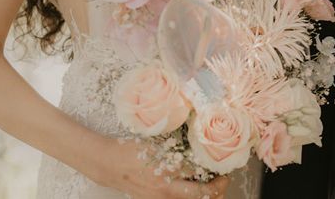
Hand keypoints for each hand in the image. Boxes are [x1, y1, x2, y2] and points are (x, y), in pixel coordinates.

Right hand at [92, 138, 229, 198]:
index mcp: (168, 169)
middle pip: (202, 194)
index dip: (216, 165)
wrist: (109, 165)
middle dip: (218, 187)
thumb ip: (177, 145)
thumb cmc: (132, 149)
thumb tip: (198, 141)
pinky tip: (194, 188)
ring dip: (206, 195)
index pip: (201, 170)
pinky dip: (190, 197)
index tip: (224, 161)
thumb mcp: (157, 142)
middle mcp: (166, 188)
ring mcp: (160, 198)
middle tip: (225, 178)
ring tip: (214, 185)